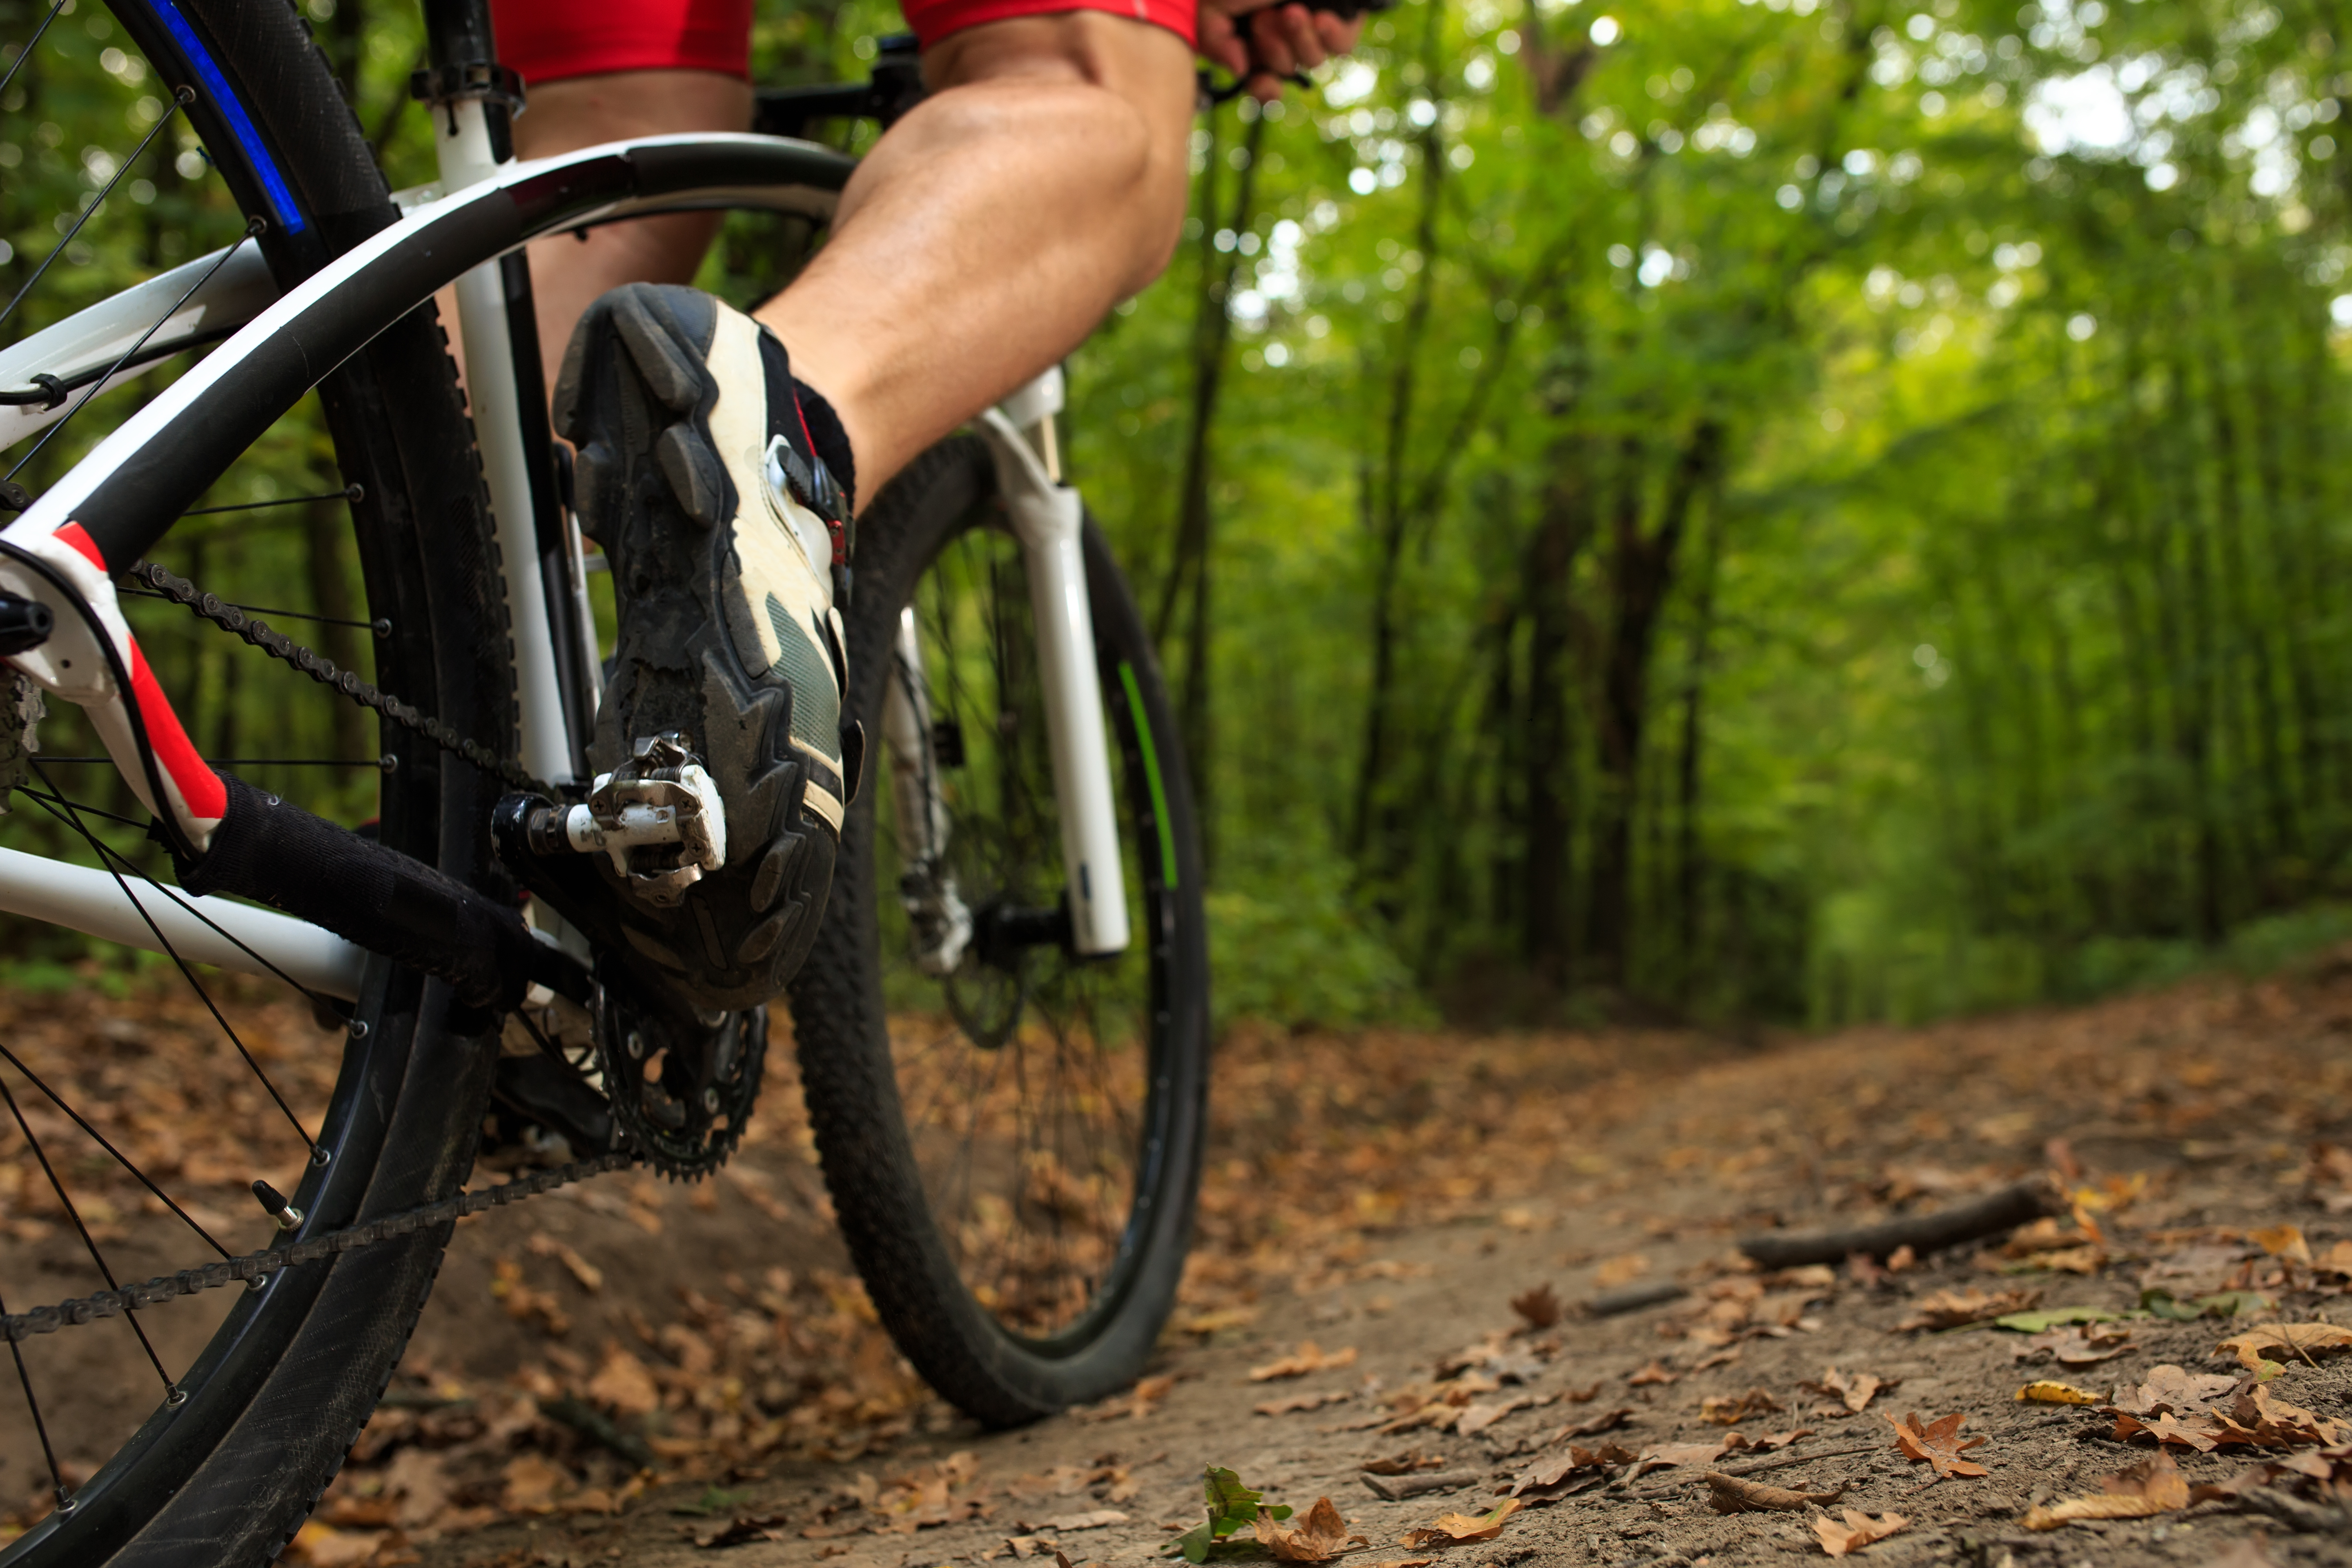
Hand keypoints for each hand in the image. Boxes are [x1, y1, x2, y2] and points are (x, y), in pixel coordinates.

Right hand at [1198, 0, 1361, 102]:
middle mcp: (1285, 34)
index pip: (1261, 78)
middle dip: (1273, 50)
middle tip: (1265, 19)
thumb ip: (1214, 38)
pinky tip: (1320, 19)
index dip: (1262, 88)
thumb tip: (1239, 68)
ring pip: (1313, 61)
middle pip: (1285, 69)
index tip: (1262, 81)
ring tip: (1292, 11)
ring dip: (1298, 40)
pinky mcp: (1341, 22)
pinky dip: (1328, 35)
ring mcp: (1313, 27)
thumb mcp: (1212, 4)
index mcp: (1256, 35)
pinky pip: (1340, 47)